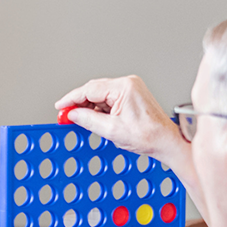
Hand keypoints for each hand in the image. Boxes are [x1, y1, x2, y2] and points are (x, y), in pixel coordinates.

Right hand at [55, 76, 185, 159]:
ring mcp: (131, 89)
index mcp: (124, 87)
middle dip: (79, 103)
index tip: (60, 106)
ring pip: (101, 95)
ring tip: (79, 119)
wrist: (166, 141)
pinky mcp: (132, 96)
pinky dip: (100, 108)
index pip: (89, 89)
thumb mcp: (111, 130)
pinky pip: (110, 99)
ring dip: (89, 107)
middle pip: (94, 90)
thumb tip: (72, 114)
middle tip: (66, 115)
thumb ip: (88, 120)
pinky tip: (94, 118)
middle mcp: (128, 84)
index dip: (71, 98)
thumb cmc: (149, 135)